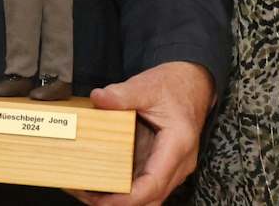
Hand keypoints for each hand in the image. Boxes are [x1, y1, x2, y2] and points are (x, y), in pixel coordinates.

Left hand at [67, 61, 214, 205]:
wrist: (192, 85)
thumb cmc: (174, 86)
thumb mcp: (146, 86)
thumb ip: (122, 94)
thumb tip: (98, 98)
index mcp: (177, 145)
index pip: (154, 183)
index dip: (128, 198)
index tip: (102, 201)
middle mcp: (179, 164)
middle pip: (150, 198)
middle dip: (119, 203)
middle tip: (85, 194)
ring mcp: (172, 168)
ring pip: (148, 196)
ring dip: (120, 199)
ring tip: (87, 190)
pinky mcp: (162, 167)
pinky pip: (145, 186)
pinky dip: (124, 190)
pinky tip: (100, 182)